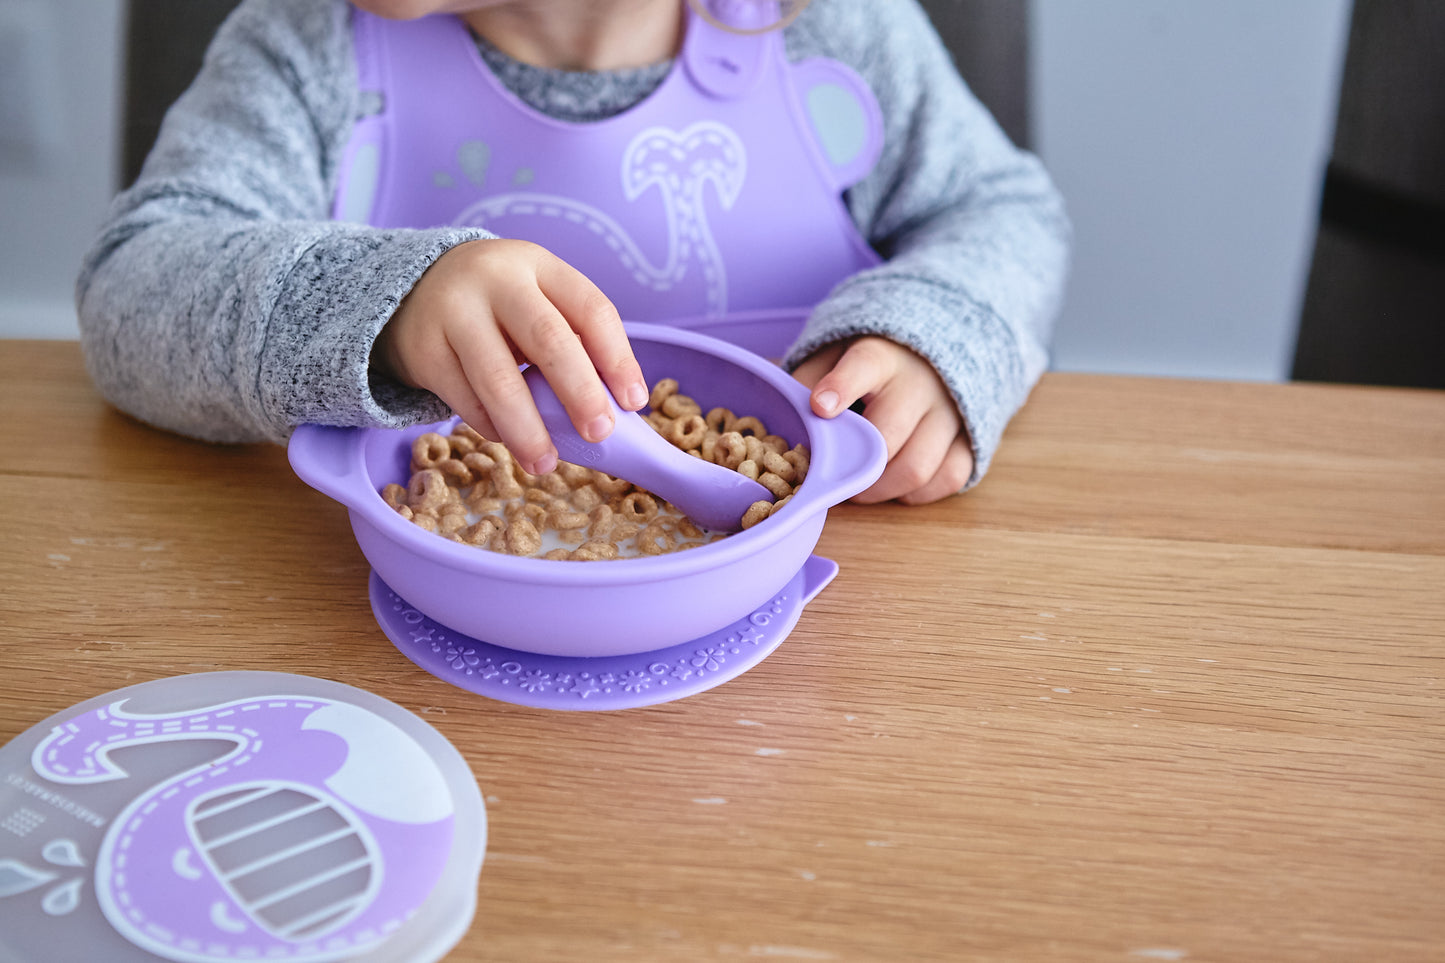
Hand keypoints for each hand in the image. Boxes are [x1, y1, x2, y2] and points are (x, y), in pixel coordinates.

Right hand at [373, 238, 648, 474]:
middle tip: (599, 434)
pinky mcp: (424, 349)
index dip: (618, 359)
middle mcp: (497, 280)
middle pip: (548, 338)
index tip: (634, 403)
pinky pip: (464, 398)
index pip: (591, 309)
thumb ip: (571, 339)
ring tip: (545, 464)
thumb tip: (612, 410)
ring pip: (498, 378)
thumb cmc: (500, 305)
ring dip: (527, 428)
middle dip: (579, 392)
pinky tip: (508, 440)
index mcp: (540, 265)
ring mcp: (454, 312)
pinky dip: (491, 427)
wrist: (414, 288)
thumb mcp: (536, 298)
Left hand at [791, 336, 973, 503]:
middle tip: (836, 479)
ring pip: (918, 467)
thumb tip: (788, 420)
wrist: (931, 353)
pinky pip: (949, 478)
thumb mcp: (834, 355)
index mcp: (880, 355)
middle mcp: (920, 382)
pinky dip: (918, 494)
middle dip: (855, 468)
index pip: (863, 366)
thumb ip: (808, 380)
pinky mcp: (969, 438)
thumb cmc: (869, 362)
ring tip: (862, 489)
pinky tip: (897, 486)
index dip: (841, 388)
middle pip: (888, 436)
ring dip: (882, 490)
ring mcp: (950, 412)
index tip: (820, 407)